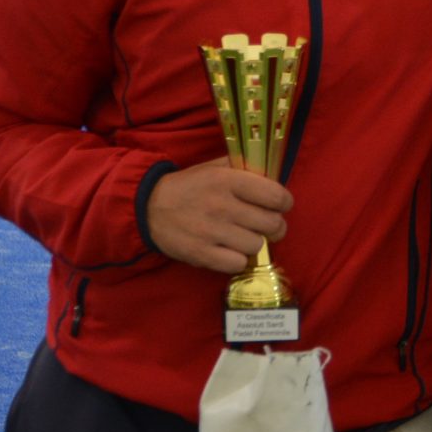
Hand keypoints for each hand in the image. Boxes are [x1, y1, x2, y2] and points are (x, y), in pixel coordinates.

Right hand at [143, 158, 292, 272]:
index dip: (284, 203)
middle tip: (264, 225)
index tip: (279, 205)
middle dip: (274, 226)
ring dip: (252, 243)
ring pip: (257, 245)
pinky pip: (238, 263)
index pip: (276, 196)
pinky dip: (236, 259)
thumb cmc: (187, 187)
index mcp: (227, 180)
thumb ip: (242, 168)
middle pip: (272, 224)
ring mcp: (212, 231)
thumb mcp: (212, 168)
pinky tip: (228, 251)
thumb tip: (272, 175)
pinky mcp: (202, 254)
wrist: (148, 208)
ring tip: (240, 237)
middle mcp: (222, 205)